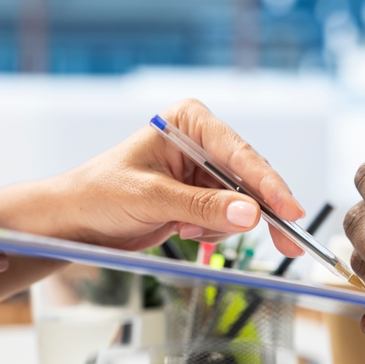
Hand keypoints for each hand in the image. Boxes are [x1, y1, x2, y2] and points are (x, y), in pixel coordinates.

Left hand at [49, 99, 305, 253]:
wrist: (76, 221)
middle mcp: (201, 140)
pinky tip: (187, 232)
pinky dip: (217, 231)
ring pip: (246, 201)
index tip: (289, 210)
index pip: (239, 153)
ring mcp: (204, 169)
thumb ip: (202, 206)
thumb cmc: (99, 194)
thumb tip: (249, 213)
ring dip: (226, 224)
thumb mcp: (151, 198)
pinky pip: (231, 216)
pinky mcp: (203, 195)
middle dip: (260, 211)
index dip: (268, 184)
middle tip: (287, 242)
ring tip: (188, 231)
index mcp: (188, 121)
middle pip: (252, 177)